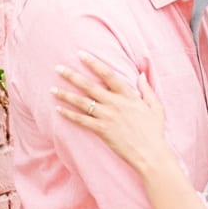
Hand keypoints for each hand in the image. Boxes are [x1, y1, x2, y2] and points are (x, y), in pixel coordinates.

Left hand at [53, 52, 167, 172]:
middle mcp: (115, 103)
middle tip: (58, 68)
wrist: (150, 154)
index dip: (94, 63)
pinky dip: (69, 115)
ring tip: (52, 89)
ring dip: (66, 95)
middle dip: (72, 76)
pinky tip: (58, 109)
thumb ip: (147, 90)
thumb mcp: (155, 107)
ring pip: (82, 102)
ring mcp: (107, 117)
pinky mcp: (102, 130)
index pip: (108, 74)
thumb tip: (141, 75)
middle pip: (90, 86)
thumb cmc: (154, 131)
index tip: (81, 54)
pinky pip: (82, 120)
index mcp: (128, 95)